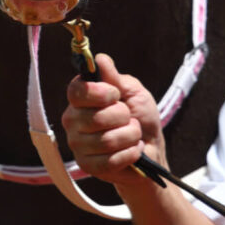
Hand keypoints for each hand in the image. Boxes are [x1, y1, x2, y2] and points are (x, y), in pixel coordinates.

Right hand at [62, 53, 166, 187]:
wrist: (151, 148)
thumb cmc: (140, 115)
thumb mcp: (133, 91)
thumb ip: (115, 77)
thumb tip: (99, 59)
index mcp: (80, 97)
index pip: (76, 92)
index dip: (99, 93)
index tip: (115, 94)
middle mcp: (73, 119)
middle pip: (95, 118)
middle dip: (122, 117)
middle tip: (129, 117)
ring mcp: (78, 144)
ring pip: (105, 141)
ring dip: (129, 136)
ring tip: (133, 134)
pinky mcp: (87, 166)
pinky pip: (109, 161)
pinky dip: (129, 154)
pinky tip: (133, 150)